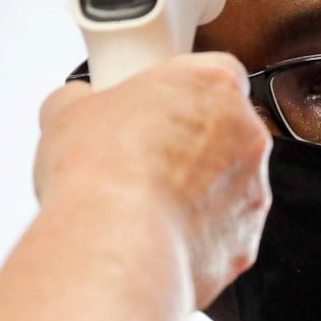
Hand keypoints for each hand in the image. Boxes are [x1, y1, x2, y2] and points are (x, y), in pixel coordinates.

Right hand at [33, 53, 271, 308]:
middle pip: (225, 130)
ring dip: (195, 193)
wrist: (117, 247)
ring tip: (143, 206)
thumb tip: (74, 103)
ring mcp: (253, 190)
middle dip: (190, 144)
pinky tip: (157, 238)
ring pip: (227, 186)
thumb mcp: (67, 111)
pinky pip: (223, 233)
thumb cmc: (102, 173)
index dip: (181, 92)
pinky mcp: (245, 242)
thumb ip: (82, 98)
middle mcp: (247, 133)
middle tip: (142, 158)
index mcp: (214, 84)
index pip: (214, 73)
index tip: (154, 106)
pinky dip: (196, 238)